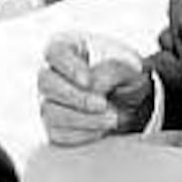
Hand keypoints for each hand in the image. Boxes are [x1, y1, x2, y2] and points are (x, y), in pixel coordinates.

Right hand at [36, 33, 154, 145]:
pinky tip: (103, 130)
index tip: (88, 81)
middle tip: (103, 104)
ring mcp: (49, 100)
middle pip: (46, 82)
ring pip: (50, 111)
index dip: (69, 66)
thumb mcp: (130, 67)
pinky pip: (58, 133)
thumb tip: (93, 83)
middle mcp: (52, 73)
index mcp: (68, 48)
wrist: (135, 103)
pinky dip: (82, 134)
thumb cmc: (128, 76)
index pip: (55, 51)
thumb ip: (113, 69)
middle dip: (76, 97)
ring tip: (113, 118)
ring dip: (83, 118)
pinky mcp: (53, 125)